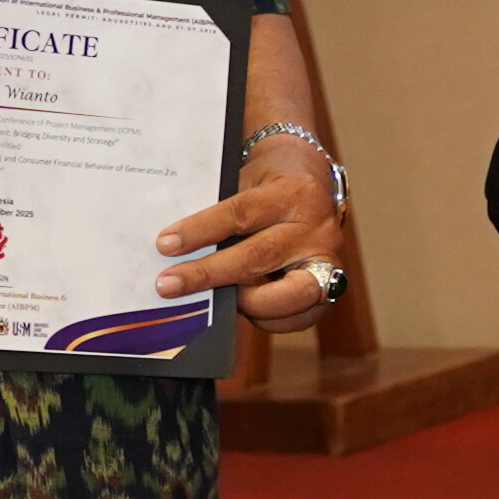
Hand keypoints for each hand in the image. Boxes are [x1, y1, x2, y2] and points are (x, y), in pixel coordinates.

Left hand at [163, 134, 352, 328]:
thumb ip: (222, 210)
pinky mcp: (333, 286)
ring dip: (244, 304)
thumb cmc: (271, 182)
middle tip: (169, 285)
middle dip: (209, 274)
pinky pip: (301, 316)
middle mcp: (315, 228)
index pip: (242, 213)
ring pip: (288, 294)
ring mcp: (329, 260)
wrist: (315, 181)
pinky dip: (269, 319)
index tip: (165, 244)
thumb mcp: (247, 178)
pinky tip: (243, 308)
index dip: (201, 230)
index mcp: (293, 193)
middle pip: (259, 256)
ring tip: (211, 302)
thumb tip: (176, 248)